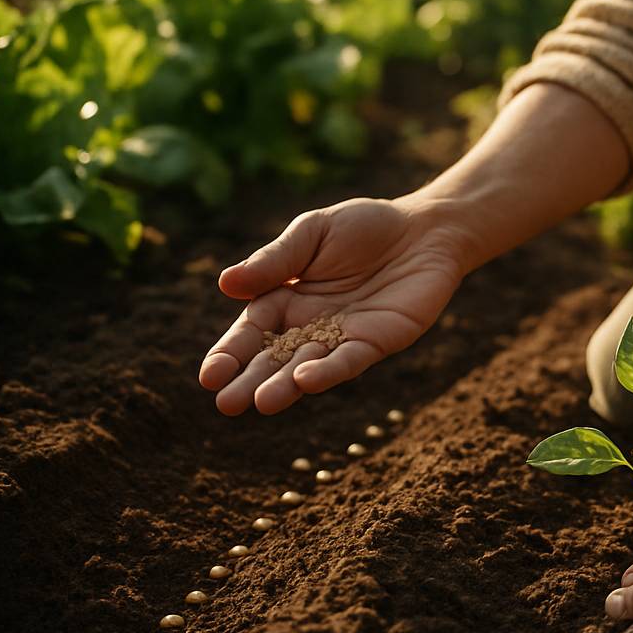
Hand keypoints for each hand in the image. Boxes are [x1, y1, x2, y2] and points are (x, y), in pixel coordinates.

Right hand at [198, 195, 473, 415]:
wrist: (424, 228)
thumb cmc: (363, 227)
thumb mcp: (311, 233)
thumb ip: (274, 261)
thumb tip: (225, 283)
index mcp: (284, 300)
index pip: (250, 333)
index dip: (229, 355)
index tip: (209, 376)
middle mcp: (309, 326)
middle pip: (274, 359)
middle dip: (250, 381)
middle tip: (226, 404)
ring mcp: (343, 338)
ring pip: (309, 366)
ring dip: (286, 386)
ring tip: (262, 403)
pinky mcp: (377, 341)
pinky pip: (350, 360)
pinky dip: (329, 370)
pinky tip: (307, 380)